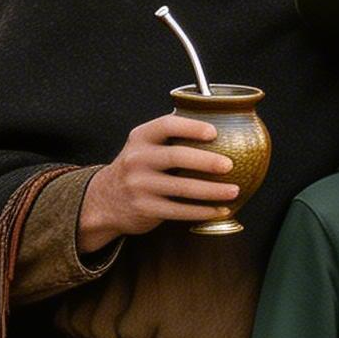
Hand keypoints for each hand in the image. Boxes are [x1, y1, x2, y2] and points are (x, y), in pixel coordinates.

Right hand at [77, 113, 239, 249]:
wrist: (104, 200)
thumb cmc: (137, 169)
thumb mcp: (143, 147)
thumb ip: (169, 138)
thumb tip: (219, 130)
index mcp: (140, 137)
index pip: (167, 125)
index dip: (192, 128)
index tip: (214, 132)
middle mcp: (137, 159)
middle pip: (177, 157)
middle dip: (207, 161)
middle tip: (229, 165)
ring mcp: (140, 185)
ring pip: (182, 188)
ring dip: (212, 190)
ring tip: (234, 191)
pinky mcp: (146, 208)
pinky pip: (180, 210)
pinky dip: (203, 211)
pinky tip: (220, 210)